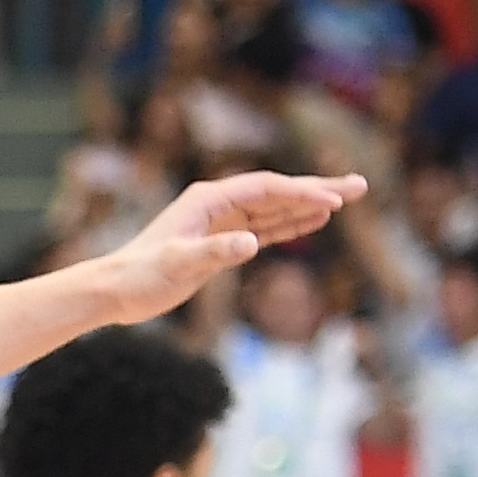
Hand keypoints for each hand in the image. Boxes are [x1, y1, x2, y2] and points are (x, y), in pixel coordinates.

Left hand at [82, 169, 361, 319]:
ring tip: (348, 199)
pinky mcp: (223, 241)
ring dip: (311, 203)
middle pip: (278, 191)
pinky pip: (265, 228)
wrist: (116, 290)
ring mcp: (223, 220)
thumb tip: (250, 242)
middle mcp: (219, 203)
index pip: (267, 190)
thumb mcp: (178, 265)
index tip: (334, 203)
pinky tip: (315, 220)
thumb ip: (215, 252)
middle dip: (318, 188)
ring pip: (276, 208)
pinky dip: (291, 223)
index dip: (302, 193)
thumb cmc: (142, 276)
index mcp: (209, 199)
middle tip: (361, 186)